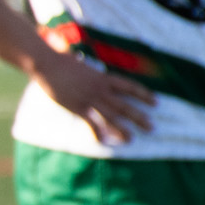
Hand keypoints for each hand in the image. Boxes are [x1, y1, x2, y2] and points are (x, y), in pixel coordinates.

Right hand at [31, 45, 153, 145]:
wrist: (48, 64)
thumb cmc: (63, 62)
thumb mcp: (84, 66)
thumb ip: (92, 73)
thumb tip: (95, 73)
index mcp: (103, 78)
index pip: (130, 86)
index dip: (144, 94)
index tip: (156, 102)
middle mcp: (100, 89)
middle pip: (124, 105)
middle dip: (139, 117)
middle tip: (152, 127)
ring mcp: (89, 99)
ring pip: (111, 116)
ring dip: (122, 129)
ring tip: (132, 138)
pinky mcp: (78, 107)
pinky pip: (91, 122)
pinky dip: (98, 132)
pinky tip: (104, 141)